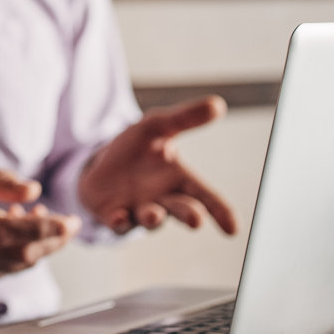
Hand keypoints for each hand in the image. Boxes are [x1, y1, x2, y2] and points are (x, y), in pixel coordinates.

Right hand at [0, 163, 80, 281]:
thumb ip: (0, 180)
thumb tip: (34, 191)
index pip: (10, 231)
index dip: (44, 228)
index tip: (69, 221)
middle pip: (22, 252)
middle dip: (54, 239)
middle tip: (70, 223)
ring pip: (20, 264)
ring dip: (42, 246)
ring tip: (43, 218)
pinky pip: (11, 268)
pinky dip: (26, 253)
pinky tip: (22, 232)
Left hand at [77, 95, 237, 235]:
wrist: (100, 162)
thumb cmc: (136, 148)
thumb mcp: (156, 126)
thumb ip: (185, 118)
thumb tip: (218, 104)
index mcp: (180, 180)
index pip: (207, 197)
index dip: (222, 212)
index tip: (233, 229)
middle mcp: (164, 200)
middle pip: (183, 210)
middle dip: (190, 215)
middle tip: (196, 219)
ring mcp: (139, 210)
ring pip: (151, 219)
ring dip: (153, 217)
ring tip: (154, 214)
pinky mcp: (113, 215)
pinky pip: (118, 223)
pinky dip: (119, 222)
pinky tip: (119, 217)